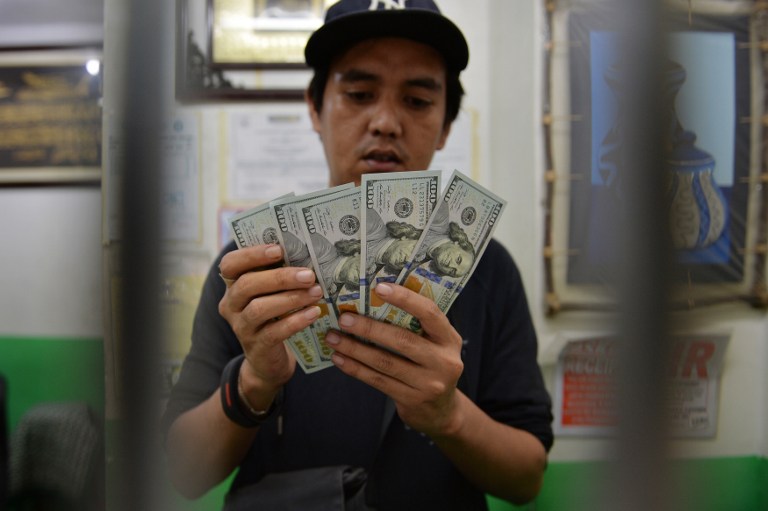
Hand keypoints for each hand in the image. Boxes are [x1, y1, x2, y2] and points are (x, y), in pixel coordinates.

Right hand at [218, 245, 323, 393]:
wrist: (268, 359)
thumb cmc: (273, 316)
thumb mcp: (270, 294)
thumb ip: (277, 275)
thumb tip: (306, 254)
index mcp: (232, 285)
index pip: (230, 264)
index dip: (252, 255)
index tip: (278, 249)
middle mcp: (231, 305)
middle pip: (247, 285)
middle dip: (280, 277)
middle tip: (309, 275)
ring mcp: (241, 327)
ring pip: (260, 309)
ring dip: (291, 298)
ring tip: (316, 292)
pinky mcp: (256, 346)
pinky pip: (274, 331)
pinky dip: (296, 320)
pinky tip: (313, 313)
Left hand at [325, 283, 464, 436]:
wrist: (441, 411)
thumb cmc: (431, 365)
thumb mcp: (436, 344)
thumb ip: (416, 326)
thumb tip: (374, 299)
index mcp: (449, 339)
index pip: (429, 313)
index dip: (405, 299)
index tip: (379, 287)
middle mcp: (444, 361)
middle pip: (402, 340)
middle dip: (369, 328)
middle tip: (343, 318)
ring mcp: (428, 383)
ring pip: (385, 362)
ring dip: (355, 349)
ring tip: (333, 338)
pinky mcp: (411, 400)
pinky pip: (378, 381)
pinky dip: (356, 368)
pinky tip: (339, 358)